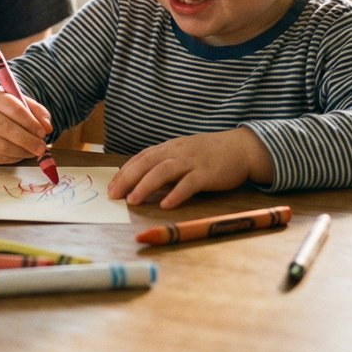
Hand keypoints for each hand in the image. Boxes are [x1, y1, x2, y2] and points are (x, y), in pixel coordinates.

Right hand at [0, 91, 53, 164]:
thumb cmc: (5, 111)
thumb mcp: (22, 104)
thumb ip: (38, 112)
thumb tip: (47, 128)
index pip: (13, 109)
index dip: (30, 122)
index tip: (43, 133)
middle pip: (4, 128)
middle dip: (26, 140)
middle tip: (41, 148)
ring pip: (0, 146)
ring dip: (22, 151)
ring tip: (34, 152)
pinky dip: (13, 158)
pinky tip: (22, 154)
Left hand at [107, 128, 274, 208]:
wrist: (241, 148)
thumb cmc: (209, 154)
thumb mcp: (183, 154)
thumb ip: (165, 165)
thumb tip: (144, 182)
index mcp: (169, 147)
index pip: (141, 158)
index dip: (124, 172)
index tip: (111, 186)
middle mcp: (177, 151)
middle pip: (147, 163)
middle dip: (127, 178)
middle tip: (113, 195)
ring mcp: (192, 161)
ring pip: (164, 171)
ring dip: (146, 185)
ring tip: (133, 200)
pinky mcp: (207, 173)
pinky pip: (189, 183)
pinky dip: (176, 193)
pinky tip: (166, 204)